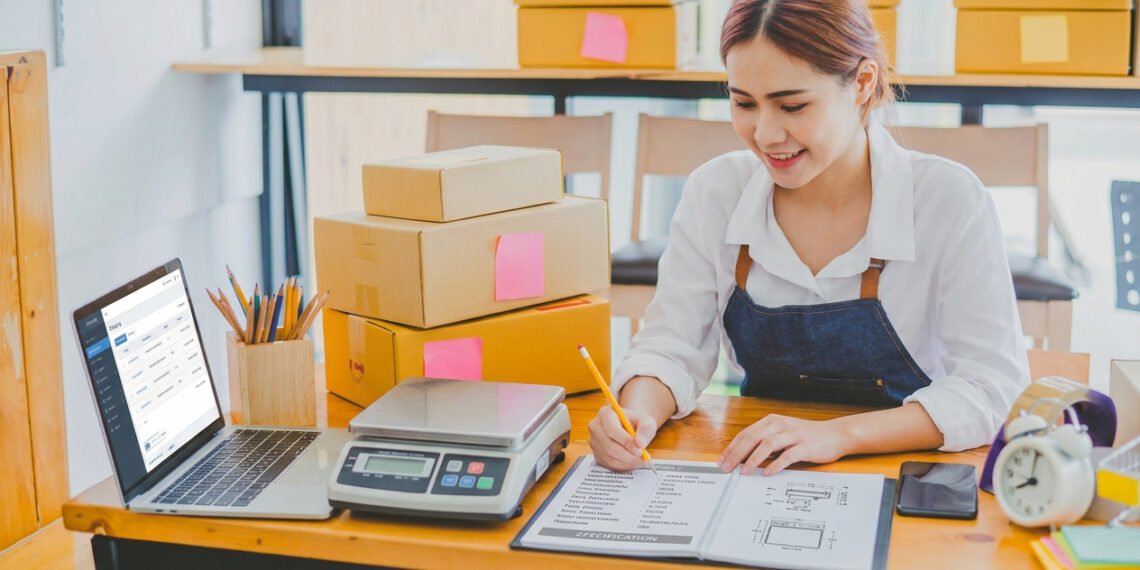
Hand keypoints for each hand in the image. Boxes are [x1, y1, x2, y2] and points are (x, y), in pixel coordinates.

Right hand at [588, 405, 658, 471]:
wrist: (628, 427)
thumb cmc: (636, 423)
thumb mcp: (646, 420)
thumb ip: (645, 429)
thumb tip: (640, 443)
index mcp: (605, 414)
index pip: (612, 430)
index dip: (626, 442)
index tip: (640, 450)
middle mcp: (596, 427)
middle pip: (609, 446)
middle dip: (628, 456)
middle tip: (643, 459)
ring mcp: (594, 442)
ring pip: (609, 457)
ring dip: (627, 462)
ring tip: (640, 461)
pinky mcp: (596, 454)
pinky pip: (609, 464)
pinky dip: (623, 466)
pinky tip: (632, 463)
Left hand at [719, 414, 851, 475]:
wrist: (836, 434)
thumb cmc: (807, 436)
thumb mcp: (783, 433)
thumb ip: (766, 441)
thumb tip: (744, 457)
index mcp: (773, 421)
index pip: (747, 433)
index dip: (732, 447)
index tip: (722, 460)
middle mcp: (781, 425)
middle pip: (753, 438)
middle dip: (737, 454)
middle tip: (727, 468)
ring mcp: (794, 434)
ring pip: (768, 445)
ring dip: (753, 459)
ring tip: (744, 472)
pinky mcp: (805, 446)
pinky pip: (787, 455)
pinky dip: (775, 465)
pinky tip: (767, 473)